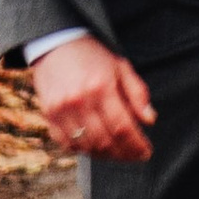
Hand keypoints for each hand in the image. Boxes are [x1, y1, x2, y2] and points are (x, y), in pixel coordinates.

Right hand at [30, 36, 157, 161]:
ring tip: (118, 152)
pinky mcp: (49, 115)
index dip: (136, 145)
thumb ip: (137, 93)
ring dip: (105, 155)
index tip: (145, 152)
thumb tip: (150, 120)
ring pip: (86, 147)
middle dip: (124, 154)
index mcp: (101, 87)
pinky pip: (67, 144)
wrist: (57, 43)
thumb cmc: (93, 55)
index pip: (122, 127)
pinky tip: (96, 146)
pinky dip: (83, 150)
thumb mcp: (121, 67)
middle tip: (135, 155)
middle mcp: (79, 101)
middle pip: (105, 142)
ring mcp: (61, 110)